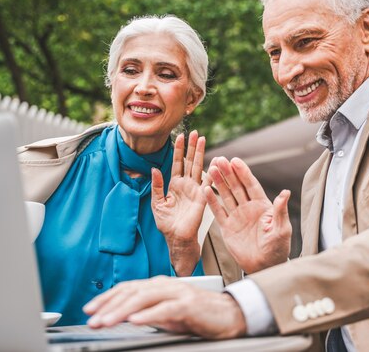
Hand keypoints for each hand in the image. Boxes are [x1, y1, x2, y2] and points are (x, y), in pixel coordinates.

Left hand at [83, 276, 246, 338]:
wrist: (230, 315)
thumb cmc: (198, 315)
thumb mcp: (166, 314)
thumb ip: (147, 313)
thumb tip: (125, 317)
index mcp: (159, 286)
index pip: (127, 288)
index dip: (107, 298)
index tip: (90, 309)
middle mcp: (166, 285)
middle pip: (131, 292)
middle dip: (108, 305)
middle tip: (92, 319)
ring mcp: (177, 292)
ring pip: (144, 298)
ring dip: (122, 311)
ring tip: (107, 321)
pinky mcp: (189, 304)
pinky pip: (165, 308)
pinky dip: (149, 314)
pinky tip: (135, 321)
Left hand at [151, 130, 209, 275]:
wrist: (176, 238)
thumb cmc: (167, 223)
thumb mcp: (157, 203)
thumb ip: (157, 186)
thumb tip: (154, 169)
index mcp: (175, 185)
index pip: (177, 163)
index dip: (179, 150)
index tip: (180, 136)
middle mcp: (186, 185)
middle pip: (190, 161)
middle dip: (192, 147)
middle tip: (195, 132)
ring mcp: (195, 190)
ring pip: (198, 167)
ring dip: (200, 153)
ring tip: (203, 139)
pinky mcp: (202, 197)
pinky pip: (207, 182)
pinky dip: (211, 172)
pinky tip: (214, 161)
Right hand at [205, 157, 291, 273]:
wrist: (265, 266)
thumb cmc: (277, 248)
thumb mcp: (282, 229)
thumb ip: (280, 211)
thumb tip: (285, 192)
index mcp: (262, 206)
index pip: (251, 185)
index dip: (243, 173)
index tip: (235, 161)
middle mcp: (248, 208)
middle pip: (236, 186)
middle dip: (228, 173)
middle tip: (219, 160)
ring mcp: (237, 216)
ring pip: (226, 195)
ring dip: (218, 182)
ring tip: (210, 169)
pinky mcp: (227, 227)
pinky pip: (218, 212)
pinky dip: (211, 201)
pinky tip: (205, 190)